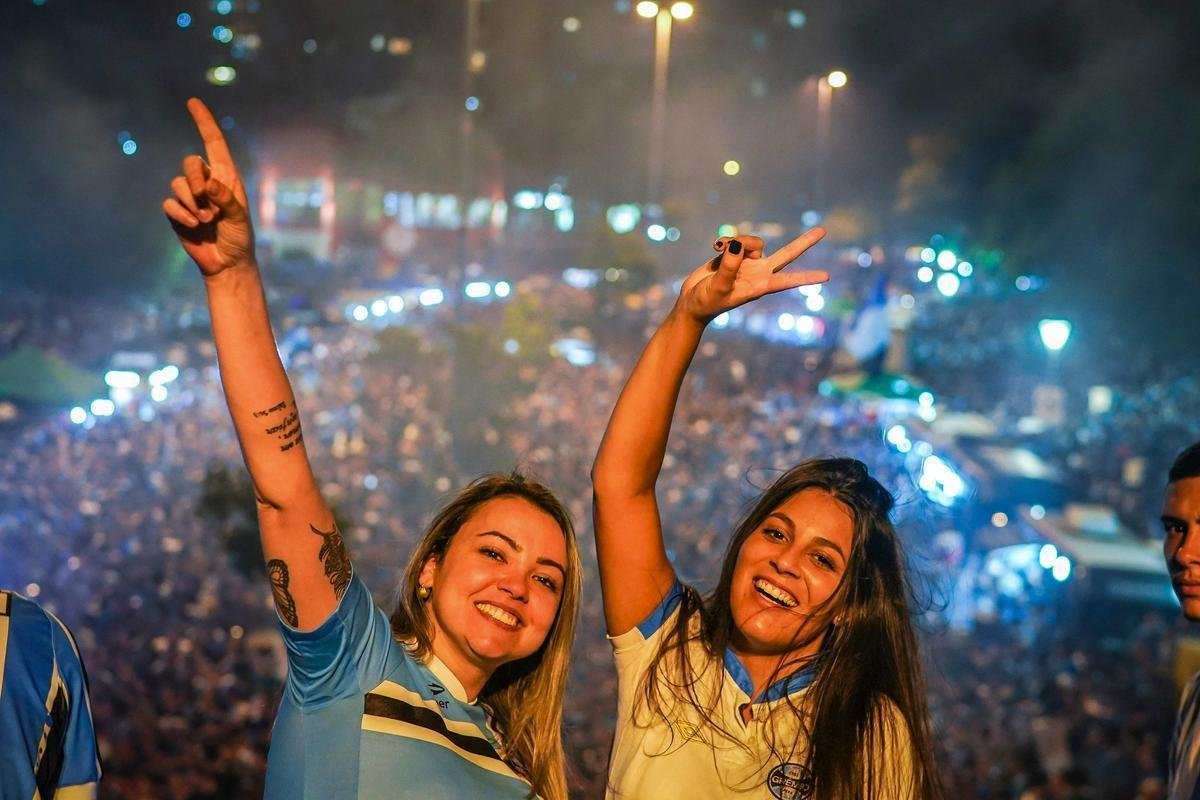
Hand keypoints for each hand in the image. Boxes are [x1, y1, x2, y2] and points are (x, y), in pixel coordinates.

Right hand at [162, 98, 254, 276]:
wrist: (226, 262)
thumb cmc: (239, 238)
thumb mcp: (239, 219)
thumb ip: (226, 200)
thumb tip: (209, 183)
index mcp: (226, 178)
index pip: (213, 143)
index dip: (203, 122)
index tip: (192, 101)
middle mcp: (207, 183)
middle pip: (190, 162)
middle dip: (194, 179)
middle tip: (207, 203)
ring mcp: (190, 197)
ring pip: (177, 183)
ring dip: (191, 203)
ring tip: (206, 221)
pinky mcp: (177, 212)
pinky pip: (169, 203)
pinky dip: (180, 214)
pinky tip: (192, 226)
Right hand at [677, 227, 828, 322]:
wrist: (692, 302)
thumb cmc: (707, 301)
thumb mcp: (718, 286)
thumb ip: (730, 266)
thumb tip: (738, 245)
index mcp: (760, 285)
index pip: (788, 280)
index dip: (807, 277)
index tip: (826, 277)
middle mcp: (758, 272)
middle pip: (786, 254)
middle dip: (803, 243)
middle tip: (823, 231)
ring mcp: (747, 263)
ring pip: (752, 241)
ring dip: (737, 240)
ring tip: (720, 250)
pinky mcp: (734, 256)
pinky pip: (734, 240)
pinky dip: (725, 241)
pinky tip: (715, 248)